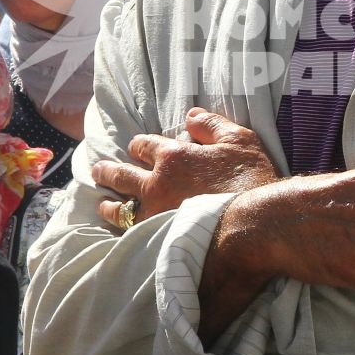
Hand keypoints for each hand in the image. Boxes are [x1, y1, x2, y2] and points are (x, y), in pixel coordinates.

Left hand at [93, 107, 279, 229]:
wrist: (256, 224)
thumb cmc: (251, 180)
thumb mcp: (239, 141)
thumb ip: (212, 125)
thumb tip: (191, 116)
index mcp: (173, 156)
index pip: (144, 146)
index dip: (139, 146)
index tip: (136, 149)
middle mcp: (157, 183)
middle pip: (122, 174)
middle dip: (108, 171)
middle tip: (98, 171)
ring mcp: (155, 213)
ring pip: (120, 208)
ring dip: (108, 204)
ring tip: (102, 205)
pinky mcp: (159, 238)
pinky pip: (131, 233)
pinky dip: (123, 230)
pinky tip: (121, 232)